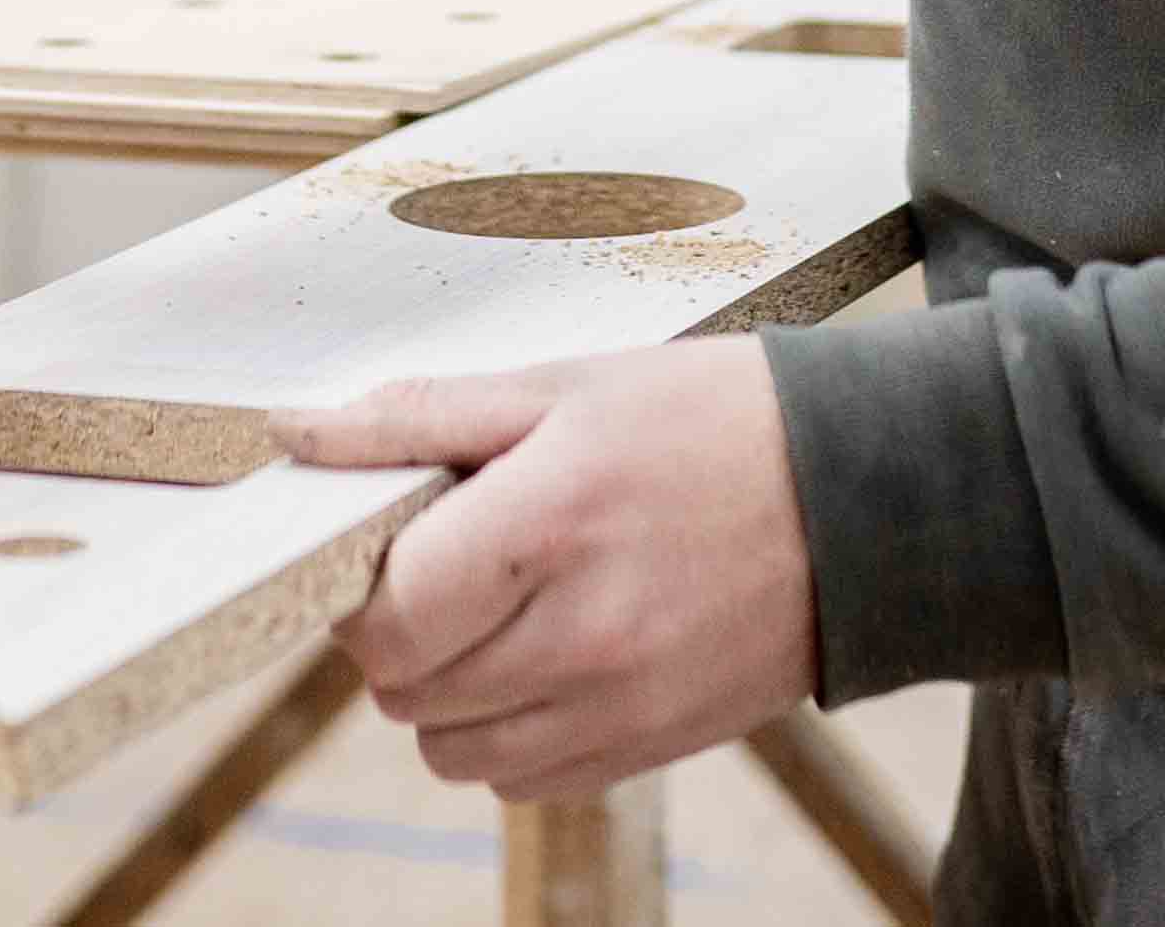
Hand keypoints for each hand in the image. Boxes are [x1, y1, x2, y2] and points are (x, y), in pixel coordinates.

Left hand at [270, 340, 818, 802]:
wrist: (869, 496)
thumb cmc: (713, 422)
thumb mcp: (566, 384)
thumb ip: (420, 416)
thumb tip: (296, 433)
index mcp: (547, 524)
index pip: (386, 620)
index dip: (366, 585)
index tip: (396, 542)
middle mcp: (581, 634)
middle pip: (404, 692)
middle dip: (401, 632)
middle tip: (451, 568)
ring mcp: (620, 705)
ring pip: (450, 750)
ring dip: (447, 691)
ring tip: (502, 613)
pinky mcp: (650, 748)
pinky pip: (520, 781)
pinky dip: (508, 733)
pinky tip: (548, 658)